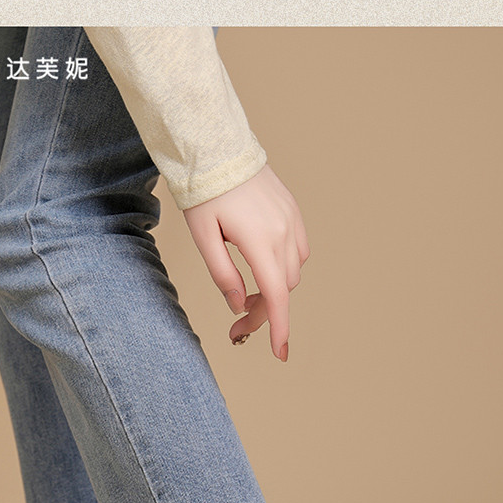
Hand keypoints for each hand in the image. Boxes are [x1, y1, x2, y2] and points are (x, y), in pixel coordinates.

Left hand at [182, 164, 309, 360]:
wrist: (218, 149)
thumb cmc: (205, 194)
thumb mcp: (203, 238)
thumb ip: (223, 275)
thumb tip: (239, 304)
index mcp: (259, 241)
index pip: (276, 296)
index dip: (278, 328)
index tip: (280, 354)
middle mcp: (282, 232)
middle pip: (283, 289)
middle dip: (265, 312)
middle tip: (237, 325)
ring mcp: (291, 220)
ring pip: (292, 272)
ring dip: (275, 290)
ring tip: (249, 294)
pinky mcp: (293, 211)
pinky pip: (298, 251)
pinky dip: (284, 267)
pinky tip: (263, 266)